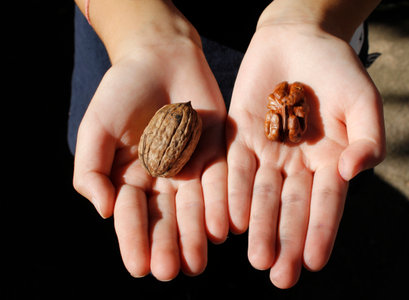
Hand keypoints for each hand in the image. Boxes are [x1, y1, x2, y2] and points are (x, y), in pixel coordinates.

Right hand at [73, 38, 227, 279]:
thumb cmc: (122, 90)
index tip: (139, 266)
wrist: (161, 58)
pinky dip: (221, 203)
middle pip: (166, 219)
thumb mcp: (96, 127)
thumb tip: (105, 211)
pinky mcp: (217, 154)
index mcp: (131, 180)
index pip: (132, 216)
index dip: (134, 240)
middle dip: (168, 245)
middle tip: (171, 271)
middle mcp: (163, 182)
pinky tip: (223, 226)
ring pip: (195, 208)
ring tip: (196, 260)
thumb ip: (91, 170)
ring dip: (196, 234)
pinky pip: (220, 182)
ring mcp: (191, 170)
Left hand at [226, 24, 384, 287]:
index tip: (314, 262)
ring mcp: (266, 152)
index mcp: (329, 161)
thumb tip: (353, 174)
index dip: (320, 232)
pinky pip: (235, 169)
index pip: (325, 204)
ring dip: (258, 226)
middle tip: (278, 274)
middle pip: (290, 207)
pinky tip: (231, 220)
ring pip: (261, 195)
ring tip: (256, 256)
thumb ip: (367, 140)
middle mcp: (296, 164)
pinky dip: (234, 193)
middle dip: (285, 240)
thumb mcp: (363, 102)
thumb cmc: (337, 69)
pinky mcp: (239, 137)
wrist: (298, 38)